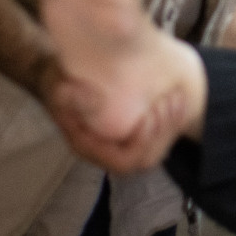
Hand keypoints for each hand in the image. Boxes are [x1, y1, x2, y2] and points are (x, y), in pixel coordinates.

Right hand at [37, 60, 189, 175]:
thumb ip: (67, 95)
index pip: (123, 161)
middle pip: (145, 159)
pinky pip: (159, 136)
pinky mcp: (134, 131)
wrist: (63, 74)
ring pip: (156, 149)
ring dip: (170, 125)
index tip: (149, 115)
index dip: (142, 143)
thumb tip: (91, 102)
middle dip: (162, 133)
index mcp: (89, 146)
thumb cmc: (59, 81)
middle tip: (170, 102)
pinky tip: (179, 98)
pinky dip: (172, 119)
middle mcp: (107, 150)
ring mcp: (122, 142)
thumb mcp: (57, 84)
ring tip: (176, 97)